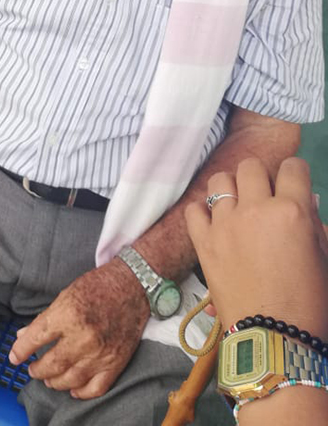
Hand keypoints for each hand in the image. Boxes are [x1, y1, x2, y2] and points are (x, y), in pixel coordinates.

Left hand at [8, 258, 149, 398]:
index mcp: (68, 314)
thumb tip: (23, 336)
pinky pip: (95, 388)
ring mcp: (101, 353)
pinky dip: (81, 392)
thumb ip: (44, 319)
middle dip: (37, 370)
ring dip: (55, 382)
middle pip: (52, 364)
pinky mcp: (116, 363)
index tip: (14, 358)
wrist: (132, 287)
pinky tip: (73, 388)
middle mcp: (84, 337)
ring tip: (49, 379)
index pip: (37, 338)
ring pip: (71, 380)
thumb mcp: (65, 295)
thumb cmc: (96, 287)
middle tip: (32, 369)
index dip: (21, 350)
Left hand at [185, 156, 327, 335]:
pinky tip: (214, 223)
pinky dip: (203, 212)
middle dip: (261, 176)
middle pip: (251, 167)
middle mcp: (256, 209)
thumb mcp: (324, 260)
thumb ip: (314, 226)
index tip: (293, 183)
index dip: (295, 173)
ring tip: (237, 205)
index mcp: (292, 211)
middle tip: (265, 196)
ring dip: (231, 187)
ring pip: (220, 180)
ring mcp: (225, 223)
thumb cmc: (310, 304)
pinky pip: (194, 209)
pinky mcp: (203, 241)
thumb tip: (305, 202)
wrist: (275, 342)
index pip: (292, 168)